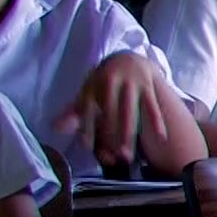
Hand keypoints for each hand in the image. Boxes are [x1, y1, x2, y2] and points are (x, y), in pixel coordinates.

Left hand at [53, 52, 167, 167]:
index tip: (88, 146)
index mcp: (93, 86)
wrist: (127, 59)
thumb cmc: (103, 83)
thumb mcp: (88, 93)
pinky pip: (152, 107)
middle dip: (111, 136)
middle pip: (110, 113)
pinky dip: (156, 122)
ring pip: (130, 112)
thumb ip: (74, 113)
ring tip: (128, 156)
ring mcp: (131, 84)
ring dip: (129, 135)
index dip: (87, 128)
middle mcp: (110, 83)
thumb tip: (55, 128)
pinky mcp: (147, 86)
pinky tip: (160, 138)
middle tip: (113, 157)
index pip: (87, 109)